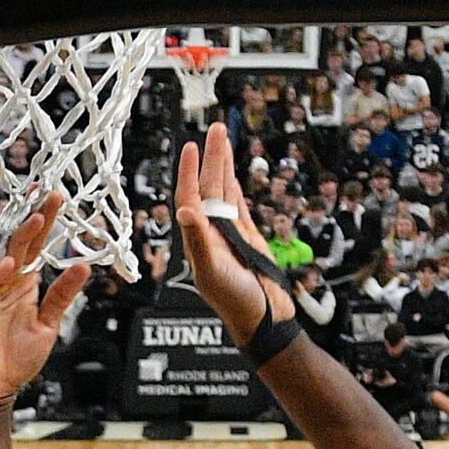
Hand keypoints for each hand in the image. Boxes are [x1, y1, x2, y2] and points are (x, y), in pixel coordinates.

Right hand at [0, 191, 89, 415]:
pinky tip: (10, 265)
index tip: (54, 198)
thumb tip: (83, 267)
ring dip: (17, 240)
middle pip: (20, 243)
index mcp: (25, 284)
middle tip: (48, 195)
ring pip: (2, 258)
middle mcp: (6, 283)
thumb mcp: (48, 325)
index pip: (35, 246)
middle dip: (33, 219)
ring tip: (35, 220)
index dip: (44, 222)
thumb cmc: (16, 359)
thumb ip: (62, 296)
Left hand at [173, 123, 290, 344]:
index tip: (191, 147)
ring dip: (224, 167)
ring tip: (224, 140)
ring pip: (224, 192)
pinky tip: (233, 173)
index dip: (189, 172)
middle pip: (208, 187)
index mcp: (198, 239)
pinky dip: (235, 187)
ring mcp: (229, 234)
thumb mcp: (213, 271)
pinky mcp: (247, 238)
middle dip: (211, 158)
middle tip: (215, 130)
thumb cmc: (236, 301)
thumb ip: (199, 241)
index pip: (189, 197)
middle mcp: (211, 232)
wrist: (264, 318)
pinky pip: (238, 206)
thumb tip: (184, 211)